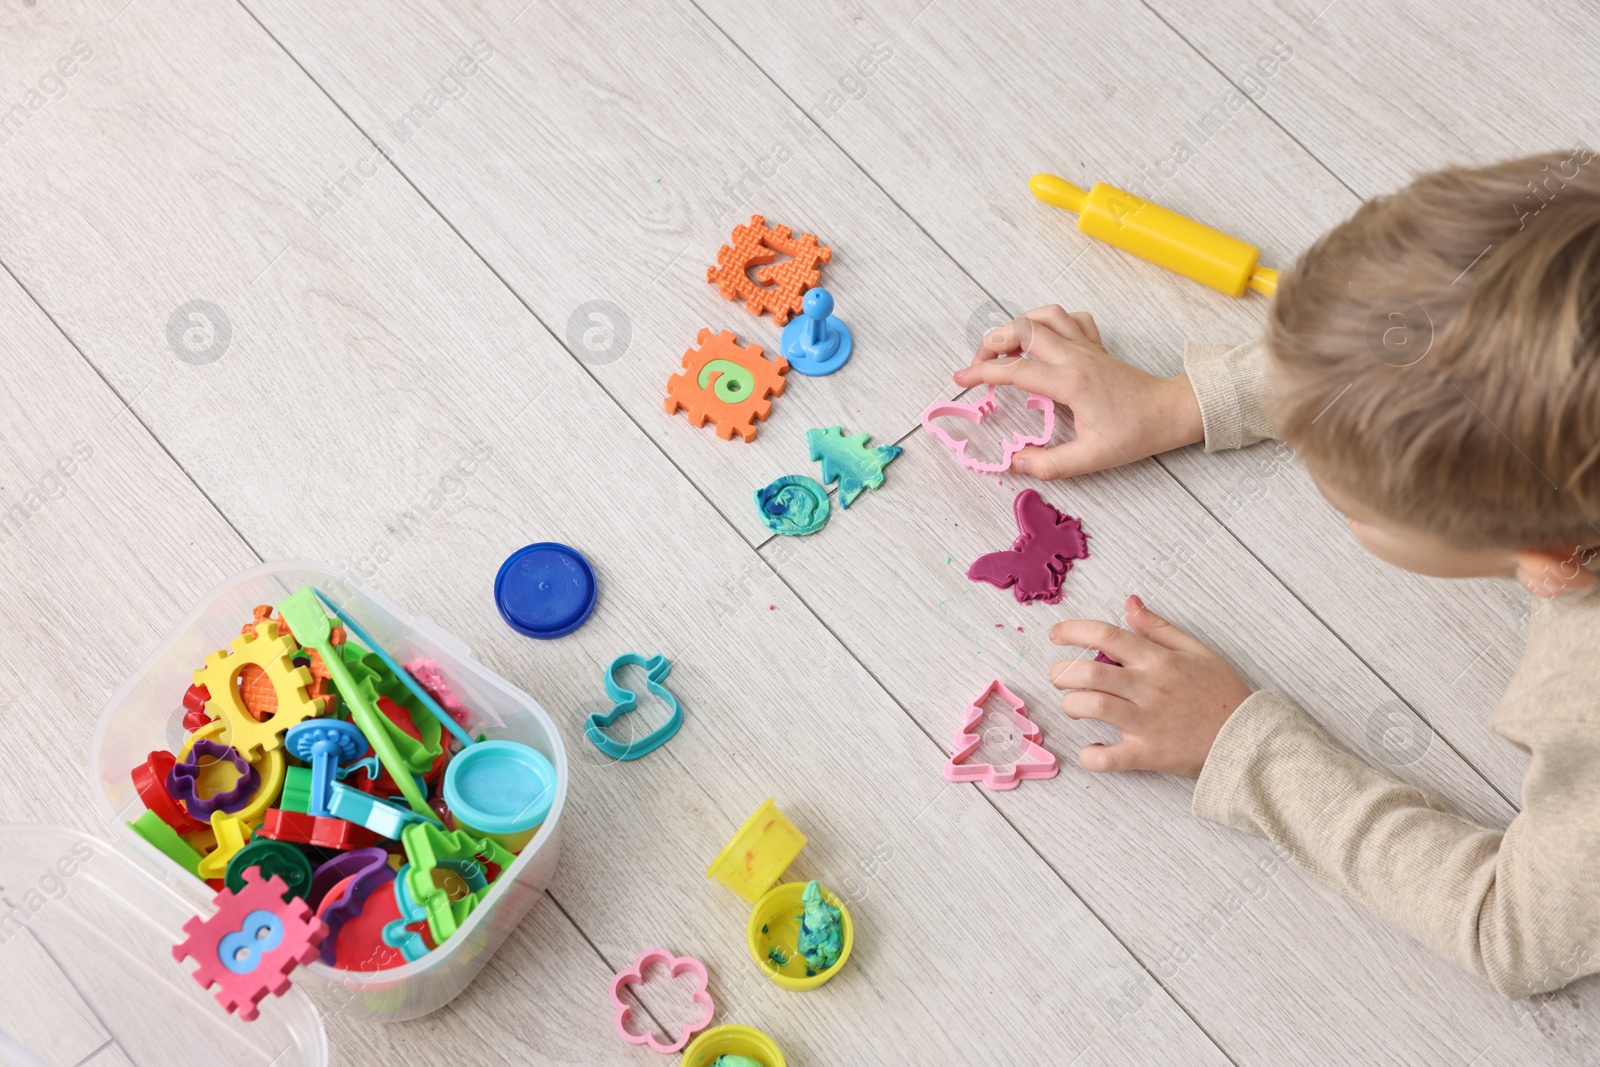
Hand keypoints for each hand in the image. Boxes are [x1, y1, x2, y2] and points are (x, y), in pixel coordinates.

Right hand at [952, 305, 1202, 478]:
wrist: (1170, 412)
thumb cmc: (1135, 434)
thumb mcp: (1091, 458)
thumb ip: (1048, 465)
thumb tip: (1015, 464)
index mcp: (1069, 381)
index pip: (1014, 370)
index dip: (982, 375)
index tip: (961, 382)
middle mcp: (1075, 355)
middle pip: (1022, 329)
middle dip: (991, 343)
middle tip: (979, 367)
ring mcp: (1086, 345)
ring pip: (1044, 315)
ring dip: (1018, 326)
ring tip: (1005, 350)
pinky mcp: (1097, 345)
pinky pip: (1069, 318)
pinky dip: (1049, 322)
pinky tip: (1043, 341)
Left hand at [1048, 595, 1251, 778]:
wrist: (1249, 739)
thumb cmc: (1222, 694)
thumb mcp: (1197, 651)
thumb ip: (1158, 628)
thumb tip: (1129, 603)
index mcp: (1159, 660)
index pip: (1107, 635)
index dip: (1074, 630)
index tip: (1056, 634)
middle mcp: (1149, 688)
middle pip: (1089, 672)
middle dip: (1062, 672)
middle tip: (1059, 676)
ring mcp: (1147, 722)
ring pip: (1093, 708)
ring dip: (1072, 706)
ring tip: (1074, 706)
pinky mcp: (1148, 754)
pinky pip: (1108, 758)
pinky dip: (1091, 756)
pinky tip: (1091, 749)